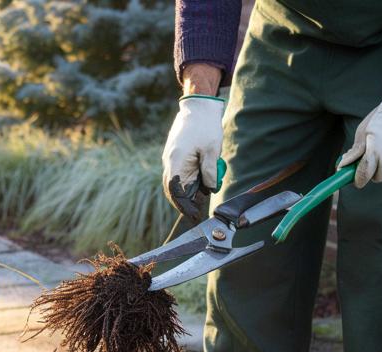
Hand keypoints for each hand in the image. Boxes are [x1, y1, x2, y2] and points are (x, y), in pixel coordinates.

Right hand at [162, 94, 225, 210]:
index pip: (175, 191)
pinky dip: (189, 181)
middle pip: (173, 190)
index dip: (183, 205)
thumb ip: (209, 171)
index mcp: (176, 161)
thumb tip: (210, 189)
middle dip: (185, 201)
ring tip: (204, 192)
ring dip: (189, 191)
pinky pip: (180, 174)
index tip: (194, 214)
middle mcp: (170, 161)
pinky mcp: (176, 155)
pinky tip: (202, 181)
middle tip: (199, 209)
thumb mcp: (211, 150)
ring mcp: (171, 158)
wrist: (198, 105)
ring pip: (177, 183)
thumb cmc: (205, 126)